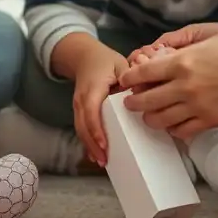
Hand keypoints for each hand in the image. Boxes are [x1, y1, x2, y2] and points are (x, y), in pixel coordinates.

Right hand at [72, 45, 128, 166]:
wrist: (84, 56)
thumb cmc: (104, 61)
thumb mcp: (119, 64)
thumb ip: (129, 78)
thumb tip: (140, 93)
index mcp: (92, 88)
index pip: (91, 112)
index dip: (96, 130)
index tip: (104, 145)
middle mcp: (81, 99)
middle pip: (83, 125)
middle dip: (92, 144)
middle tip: (105, 161)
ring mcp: (77, 105)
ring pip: (80, 129)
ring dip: (89, 146)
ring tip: (102, 161)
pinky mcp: (79, 110)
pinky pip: (81, 128)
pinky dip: (87, 142)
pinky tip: (94, 154)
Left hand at [117, 31, 217, 139]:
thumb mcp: (206, 39)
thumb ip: (183, 50)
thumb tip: (164, 57)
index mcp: (181, 62)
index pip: (142, 73)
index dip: (129, 78)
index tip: (125, 81)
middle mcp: (184, 86)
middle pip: (145, 100)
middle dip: (133, 102)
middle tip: (130, 103)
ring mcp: (197, 106)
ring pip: (160, 120)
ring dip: (150, 119)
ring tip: (149, 116)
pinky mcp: (211, 121)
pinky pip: (183, 131)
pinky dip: (173, 130)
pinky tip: (173, 125)